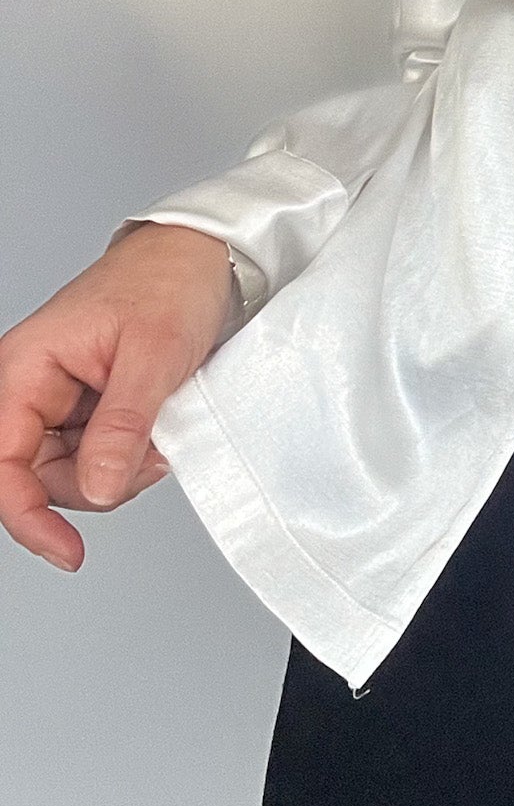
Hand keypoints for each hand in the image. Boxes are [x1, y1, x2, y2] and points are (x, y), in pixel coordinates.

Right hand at [0, 222, 235, 571]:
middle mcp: (33, 387)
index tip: (66, 550)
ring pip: (77, 475)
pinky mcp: (91, 410)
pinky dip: (135, 455)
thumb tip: (97, 491)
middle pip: (43, 480)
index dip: (28, 516)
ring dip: (125, 467)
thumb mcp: (154, 353)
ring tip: (161, 422)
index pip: (3, 464)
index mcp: (25, 367)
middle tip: (151, 448)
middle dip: (101, 479)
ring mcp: (62, 401)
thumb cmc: (169, 280)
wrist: (203, 255)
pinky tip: (159, 423)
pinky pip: (103, 458)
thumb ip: (123, 425)